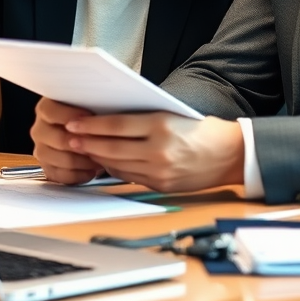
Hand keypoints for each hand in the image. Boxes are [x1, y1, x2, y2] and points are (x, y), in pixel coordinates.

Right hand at [32, 98, 104, 184]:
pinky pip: (62, 176)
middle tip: (102, 144)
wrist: (82, 133)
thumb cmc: (85, 115)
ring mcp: (41, 151)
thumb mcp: (84, 104)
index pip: (51, 112)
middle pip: (59, 139)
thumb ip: (85, 106)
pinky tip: (92, 171)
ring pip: (62, 160)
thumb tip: (95, 117)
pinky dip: (79, 175)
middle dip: (83, 143)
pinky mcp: (47, 169)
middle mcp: (39, 130)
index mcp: (44, 109)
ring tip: (101, 158)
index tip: (92, 118)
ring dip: (84, 161)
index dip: (72, 115)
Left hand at [65, 112, 245, 193]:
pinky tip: (105, 162)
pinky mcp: (161, 185)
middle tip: (70, 138)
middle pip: (112, 148)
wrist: (229, 154)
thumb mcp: (173, 115)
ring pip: (117, 165)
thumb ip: (144, 118)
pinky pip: (130, 177)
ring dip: (97, 157)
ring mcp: (159, 171)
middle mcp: (159, 150)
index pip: (117, 126)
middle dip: (87, 143)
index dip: (92, 126)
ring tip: (82, 149)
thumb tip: (110, 119)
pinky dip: (114, 169)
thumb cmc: (202, 129)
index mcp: (162, 126)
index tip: (74, 123)